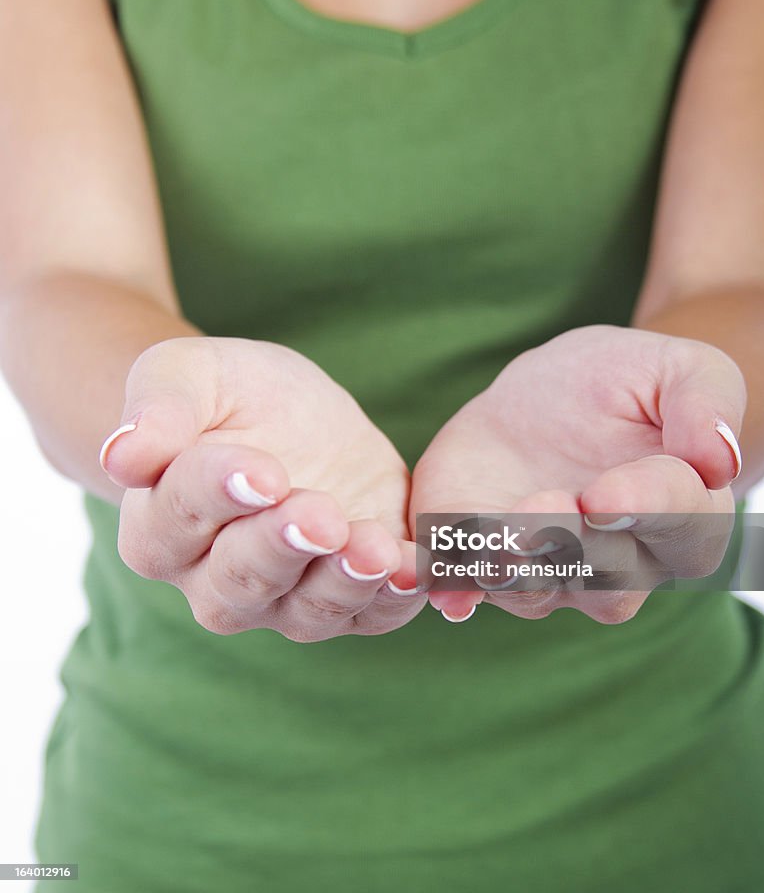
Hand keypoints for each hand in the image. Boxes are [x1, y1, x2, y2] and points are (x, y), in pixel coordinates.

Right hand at [101, 337, 424, 640]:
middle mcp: (215, 580)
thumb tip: (122, 455)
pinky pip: (371, 614)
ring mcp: (285, 598)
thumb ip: (159, 410)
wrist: (292, 417)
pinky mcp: (350, 595)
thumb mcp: (189, 375)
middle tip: (319, 515)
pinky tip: (414, 571)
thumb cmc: (228, 395)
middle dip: (283, 547)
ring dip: (343, 582)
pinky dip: (395, 600)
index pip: (181, 515)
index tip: (261, 471)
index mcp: (161, 526)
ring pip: (308, 609)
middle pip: (242, 579)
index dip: (219, 492)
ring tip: (373, 549)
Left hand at [409, 325, 745, 622]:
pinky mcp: (480, 551)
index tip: (606, 494)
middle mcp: (620, 562)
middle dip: (573, 549)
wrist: (553, 393)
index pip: (676, 522)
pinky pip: (468, 579)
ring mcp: (546, 566)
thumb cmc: (629, 382)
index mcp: (682, 517)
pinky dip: (453, 582)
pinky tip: (443, 583)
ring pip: (535, 590)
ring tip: (492, 539)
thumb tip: (720, 459)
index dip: (643, 509)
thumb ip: (708, 402)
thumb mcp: (682, 367)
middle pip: (607, 581)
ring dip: (512, 569)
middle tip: (546, 509)